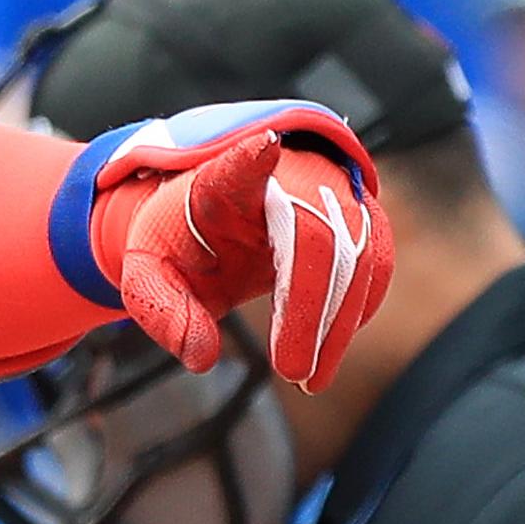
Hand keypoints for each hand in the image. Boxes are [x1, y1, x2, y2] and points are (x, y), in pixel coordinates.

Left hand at [87, 100, 391, 388]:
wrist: (207, 220)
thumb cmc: (179, 244)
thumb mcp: (149, 277)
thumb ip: (164, 313)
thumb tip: (201, 358)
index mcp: (220, 180)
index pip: (237, 164)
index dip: (251, 156)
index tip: (264, 145)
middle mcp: (283, 173)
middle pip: (313, 230)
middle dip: (309, 308)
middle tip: (293, 371)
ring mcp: (325, 186)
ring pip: (356, 247)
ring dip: (339, 321)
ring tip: (311, 377)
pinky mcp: (353, 209)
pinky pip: (375, 254)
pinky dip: (360, 304)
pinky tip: (333, 346)